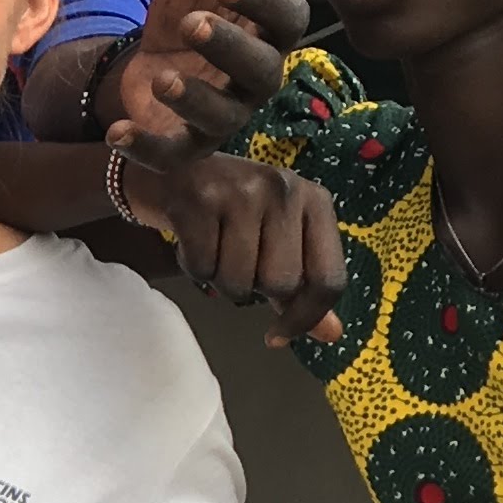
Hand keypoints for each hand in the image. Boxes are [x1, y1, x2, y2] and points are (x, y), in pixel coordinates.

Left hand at [106, 0, 310, 151]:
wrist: (149, 55)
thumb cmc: (190, 9)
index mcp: (267, 32)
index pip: (288, 19)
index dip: (263, 2)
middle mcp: (255, 79)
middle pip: (261, 71)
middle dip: (229, 48)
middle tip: (190, 22)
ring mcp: (224, 116)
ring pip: (222, 117)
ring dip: (194, 98)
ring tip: (161, 76)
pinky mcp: (187, 144)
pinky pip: (174, 155)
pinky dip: (146, 147)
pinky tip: (118, 132)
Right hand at [117, 139, 343, 344]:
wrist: (171, 167)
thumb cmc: (232, 211)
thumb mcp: (277, 241)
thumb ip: (304, 286)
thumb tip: (331, 334)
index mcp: (315, 201)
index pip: (329, 279)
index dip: (304, 318)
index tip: (276, 336)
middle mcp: (285, 190)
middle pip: (280, 286)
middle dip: (252, 290)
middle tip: (236, 262)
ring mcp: (242, 191)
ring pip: (239, 282)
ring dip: (219, 281)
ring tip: (213, 249)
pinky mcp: (198, 198)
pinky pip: (201, 268)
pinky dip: (192, 267)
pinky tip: (190, 241)